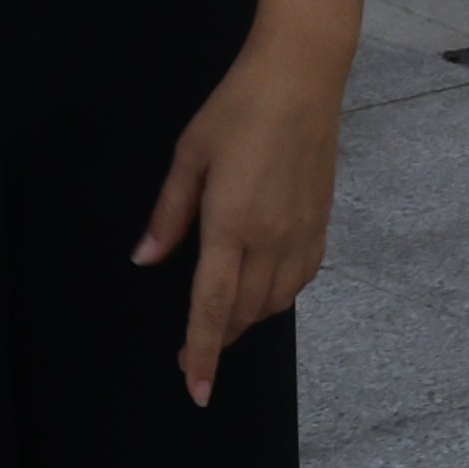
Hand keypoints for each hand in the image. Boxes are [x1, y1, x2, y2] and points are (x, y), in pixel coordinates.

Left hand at [135, 30, 343, 404]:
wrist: (301, 77)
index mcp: (231, 225)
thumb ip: (168, 215)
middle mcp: (271, 239)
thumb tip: (146, 260)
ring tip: (223, 319)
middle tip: (192, 352)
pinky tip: (262, 286)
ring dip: (248, 319)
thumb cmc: (237, 109)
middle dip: (220, 339)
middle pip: (245, 312)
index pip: (213, 307)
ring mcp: (302, 234)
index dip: (203, 352)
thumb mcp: (190, 155)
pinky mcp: (322, 224)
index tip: (196, 389)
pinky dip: (278, 295)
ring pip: (275, 301)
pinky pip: (300, 279)